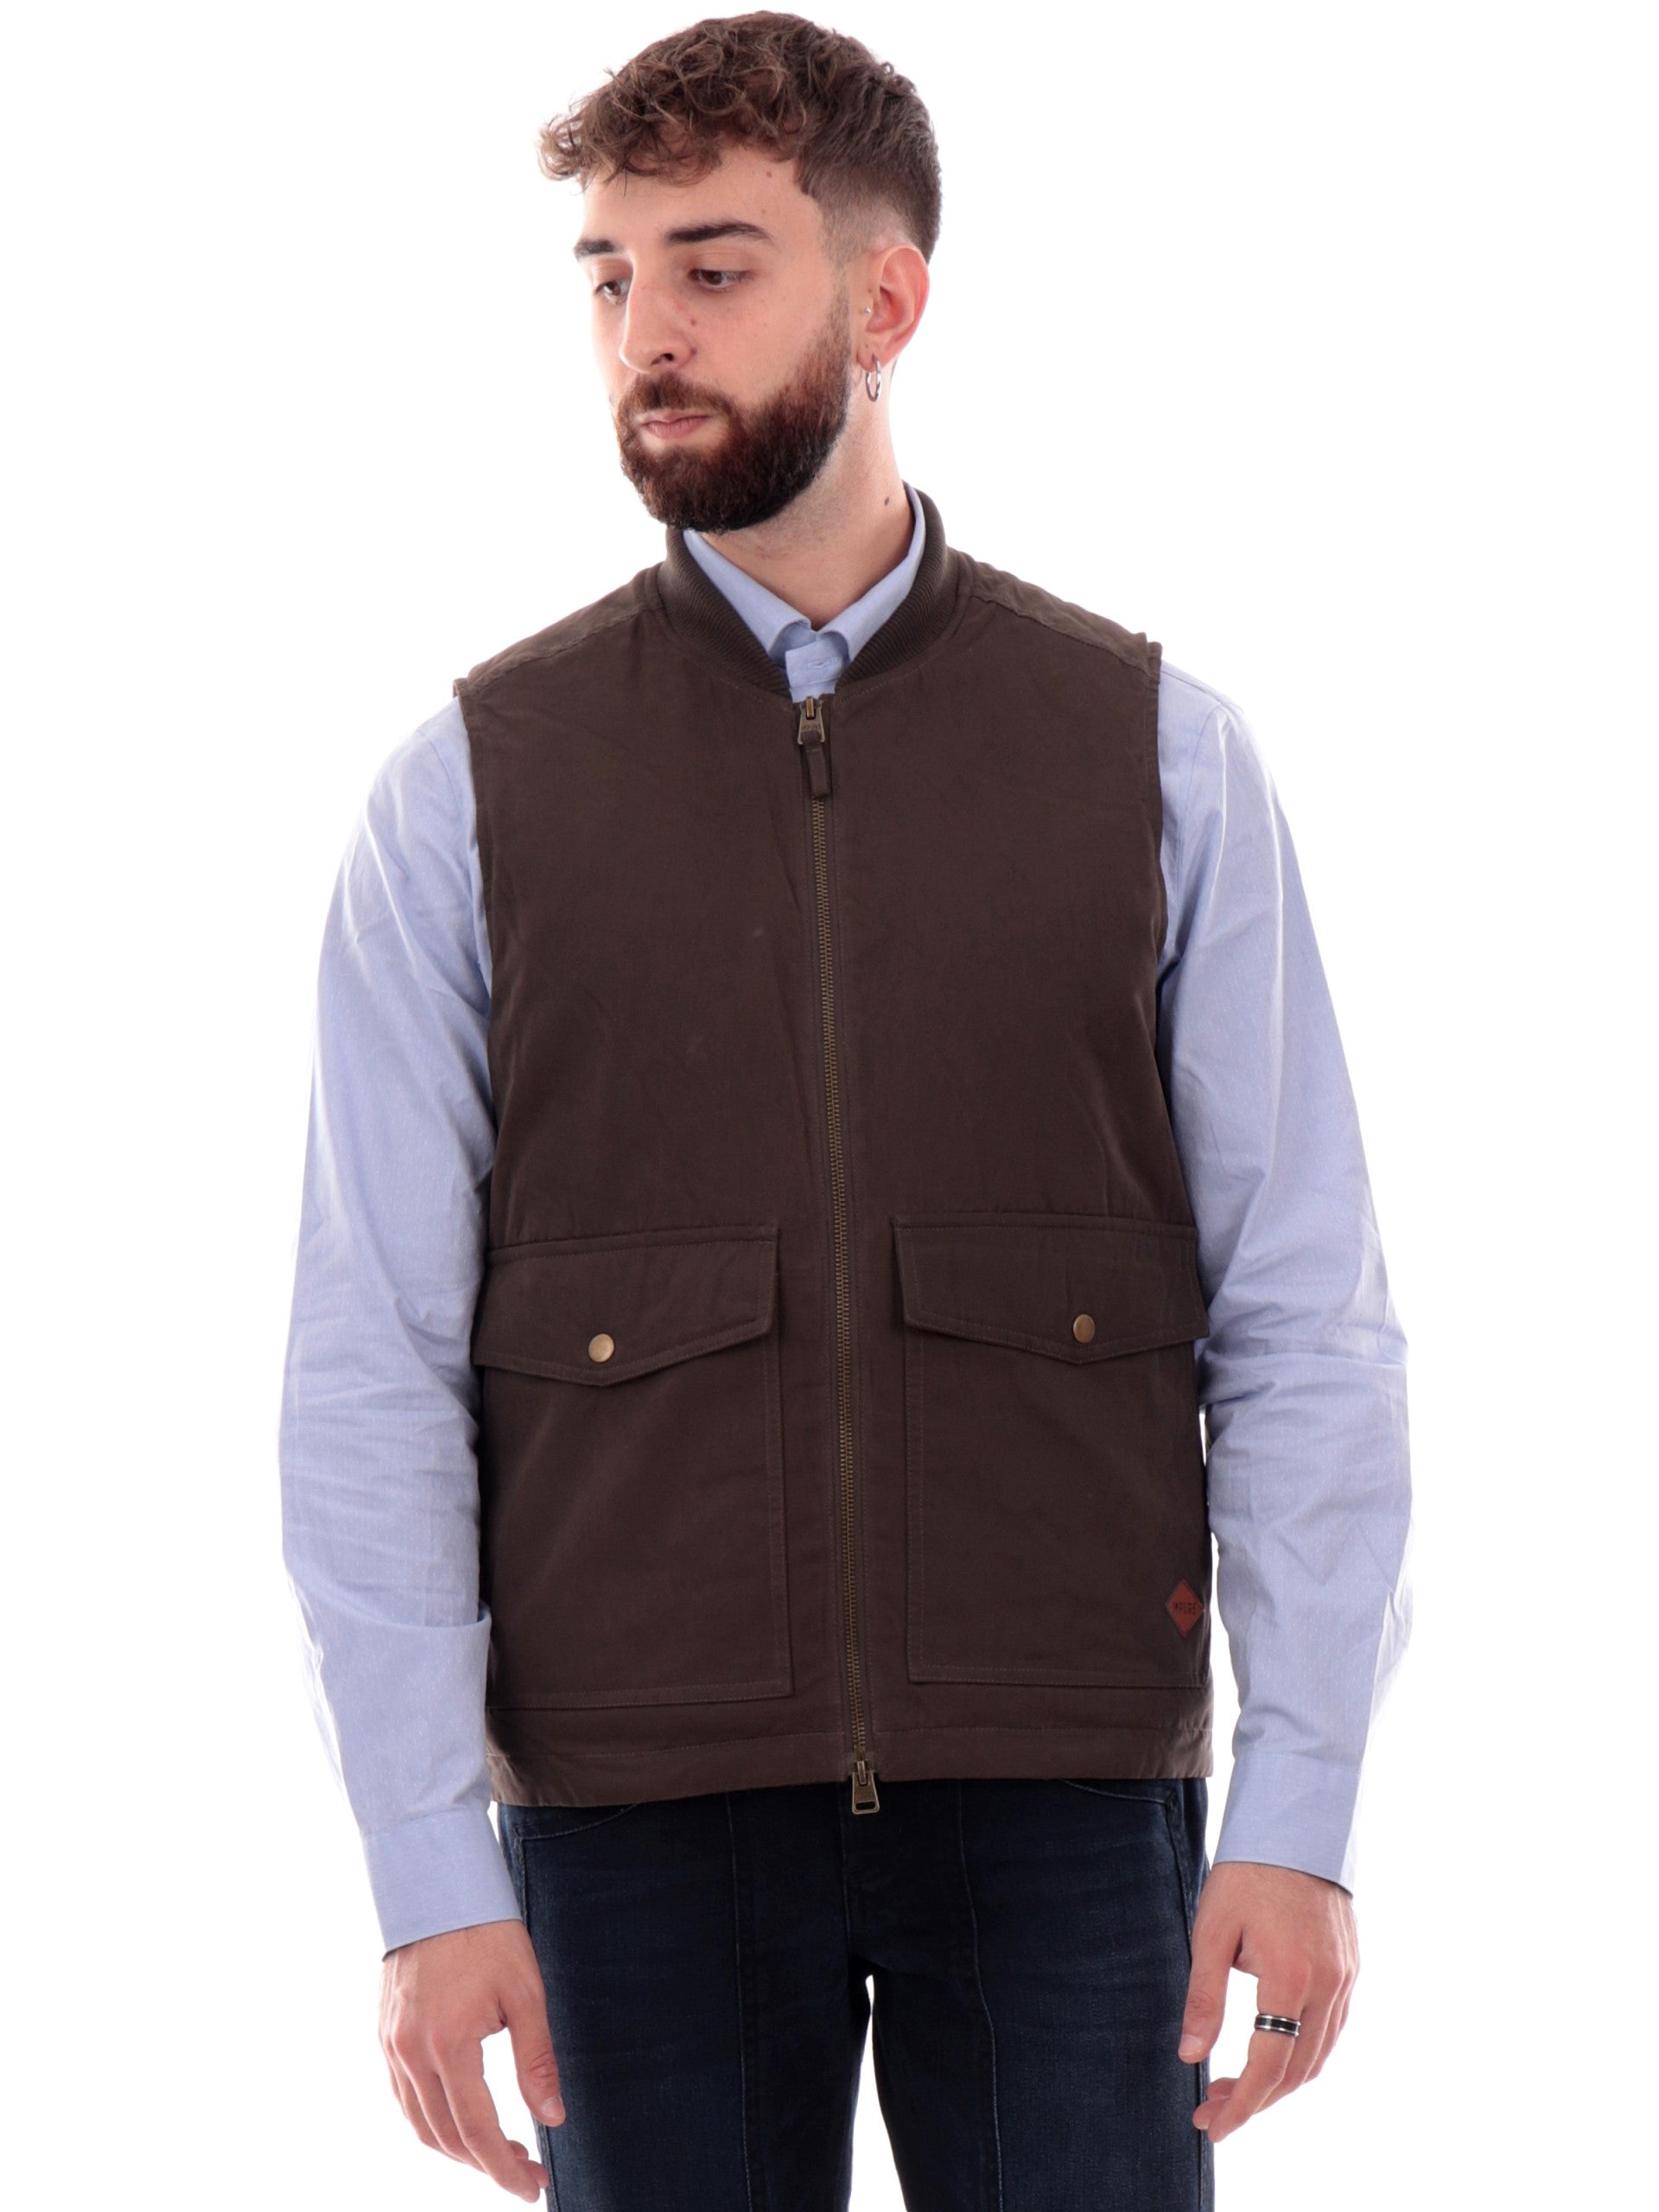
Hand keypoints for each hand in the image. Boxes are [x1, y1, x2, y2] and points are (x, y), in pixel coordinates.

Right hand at [379, 1917, 565, 2201]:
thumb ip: (537, 2060)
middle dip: (486, 2165)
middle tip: (525, 2171)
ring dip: (459, 2149)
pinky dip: (433, 2122)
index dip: (505, 2168)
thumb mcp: (525, 1992)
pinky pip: (404, 2099)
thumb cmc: (488, 1934)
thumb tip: (553, 2117)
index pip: (477, 2131)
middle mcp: (411, 2052)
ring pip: (420, 2125)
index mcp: (449, 2042)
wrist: (438, 1886)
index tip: (532, 2188)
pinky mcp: (385, 2035)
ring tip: (500, 2151)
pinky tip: (463, 2120)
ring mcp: (392, 2045)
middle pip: (446, 2137)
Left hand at [1176, 1860, 1357, 2144]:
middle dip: (1254, 2101)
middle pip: (1296, 2071)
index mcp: (1290, 1976)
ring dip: (1280, 2083)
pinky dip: (1303, 2056)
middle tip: (1213, 2111)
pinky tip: (1272, 2054)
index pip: (1267, 2065)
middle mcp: (1328, 1986)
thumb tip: (1189, 2055)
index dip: (1240, 2104)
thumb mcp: (1212, 1930)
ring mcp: (1346, 1979)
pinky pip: (1332, 2031)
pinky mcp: (1351, 1969)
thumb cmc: (1247, 1874)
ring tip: (1235, 2089)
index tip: (1212, 2126)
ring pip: (1319, 2057)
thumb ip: (1203, 1996)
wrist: (1296, 1823)